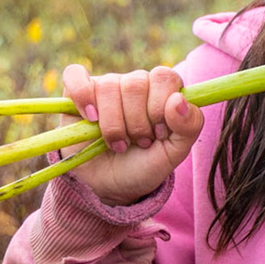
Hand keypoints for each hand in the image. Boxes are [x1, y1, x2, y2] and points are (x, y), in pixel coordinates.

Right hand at [62, 64, 204, 206]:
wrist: (109, 186)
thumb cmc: (144, 165)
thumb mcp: (175, 152)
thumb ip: (189, 126)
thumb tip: (178, 100)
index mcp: (162, 92)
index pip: (164, 77)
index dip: (160, 107)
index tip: (159, 134)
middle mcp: (135, 84)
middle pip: (135, 83)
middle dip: (137, 122)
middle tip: (139, 142)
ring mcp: (105, 86)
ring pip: (108, 86)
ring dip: (113, 124)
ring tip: (118, 143)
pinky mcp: (76, 93)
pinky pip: (75, 77)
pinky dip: (83, 96)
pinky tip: (91, 118)